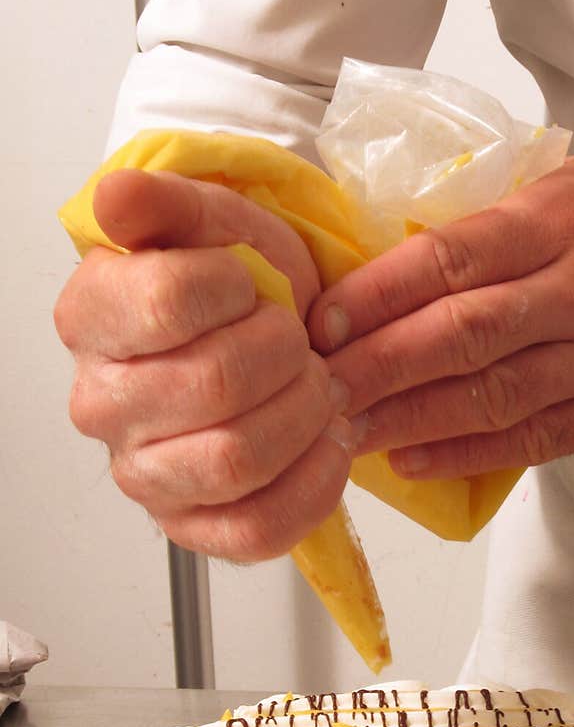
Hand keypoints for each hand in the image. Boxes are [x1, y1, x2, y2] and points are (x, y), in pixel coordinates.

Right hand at [54, 168, 355, 560]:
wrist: (272, 344)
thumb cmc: (240, 289)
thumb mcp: (215, 224)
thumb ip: (167, 204)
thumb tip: (118, 198)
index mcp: (92, 318)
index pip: (169, 303)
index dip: (236, 290)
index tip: (252, 287)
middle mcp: (102, 405)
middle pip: (215, 385)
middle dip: (288, 356)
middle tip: (304, 344)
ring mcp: (144, 475)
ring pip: (238, 461)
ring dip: (306, 418)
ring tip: (321, 390)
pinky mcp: (192, 528)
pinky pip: (257, 529)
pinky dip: (314, 485)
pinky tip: (328, 443)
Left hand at [308, 148, 573, 478]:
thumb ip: (514, 213)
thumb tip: (423, 246)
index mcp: (565, 218)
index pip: (449, 258)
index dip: (377, 294)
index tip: (322, 319)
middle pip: (456, 333)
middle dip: (372, 365)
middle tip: (311, 388)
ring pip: (486, 394)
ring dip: (405, 416)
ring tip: (342, 432)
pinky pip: (532, 438)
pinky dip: (467, 452)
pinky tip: (413, 457)